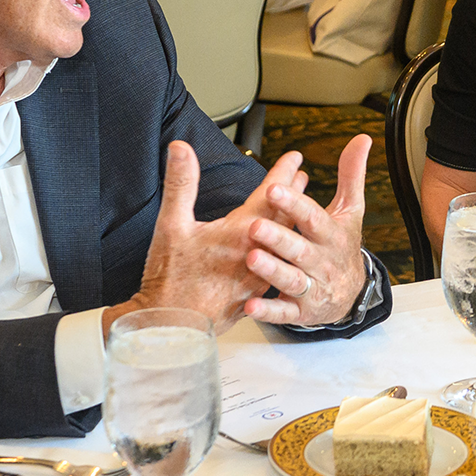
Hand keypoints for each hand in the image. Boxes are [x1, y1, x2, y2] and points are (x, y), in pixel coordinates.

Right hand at [105, 141, 292, 334]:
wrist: (172, 326)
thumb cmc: (171, 279)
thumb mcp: (171, 225)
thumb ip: (181, 184)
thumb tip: (181, 149)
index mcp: (240, 233)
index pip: (269, 195)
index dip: (282, 174)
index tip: (296, 158)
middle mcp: (256, 254)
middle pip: (282, 217)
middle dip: (293, 194)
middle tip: (304, 177)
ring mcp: (257, 276)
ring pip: (282, 244)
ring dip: (290, 222)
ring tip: (297, 209)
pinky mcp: (253, 295)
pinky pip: (275, 267)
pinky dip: (281, 252)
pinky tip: (280, 253)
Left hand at [242, 135, 371, 326]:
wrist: (353, 294)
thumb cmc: (342, 245)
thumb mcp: (350, 211)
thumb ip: (350, 175)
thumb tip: (361, 138)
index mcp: (330, 234)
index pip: (313, 217)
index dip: (294, 204)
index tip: (274, 188)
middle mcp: (322, 261)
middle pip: (300, 249)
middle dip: (279, 238)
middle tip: (254, 226)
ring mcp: (313, 287)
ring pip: (292, 279)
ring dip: (272, 270)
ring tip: (251, 259)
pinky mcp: (301, 312)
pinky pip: (285, 313)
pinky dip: (269, 311)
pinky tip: (250, 306)